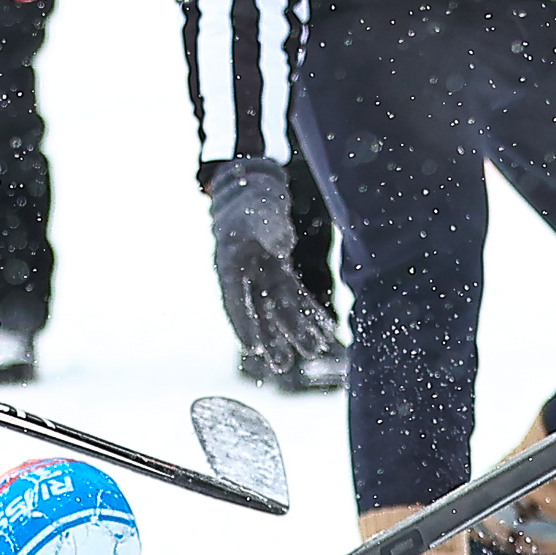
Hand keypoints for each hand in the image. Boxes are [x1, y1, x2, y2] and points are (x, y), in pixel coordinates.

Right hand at [205, 159, 336, 375]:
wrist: (255, 189)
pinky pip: (296, 296)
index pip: (235, 301)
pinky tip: (325, 328)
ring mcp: (263, 276)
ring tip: (315, 350)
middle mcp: (246, 277)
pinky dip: (310, 311)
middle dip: (272, 339)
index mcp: (230, 265)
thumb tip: (282, 245)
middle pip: (259, 312)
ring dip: (297, 329)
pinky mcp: (280, 272)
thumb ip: (268, 229)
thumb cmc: (251, 200)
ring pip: (281, 309)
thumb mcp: (258, 211)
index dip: (243, 325)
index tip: (253, 349)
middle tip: (283, 365)